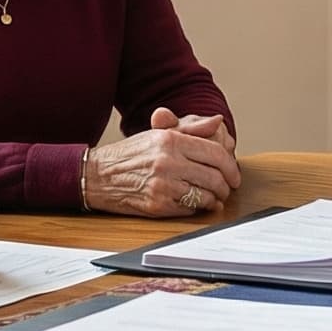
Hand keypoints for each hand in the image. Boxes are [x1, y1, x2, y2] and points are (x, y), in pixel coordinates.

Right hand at [82, 107, 241, 216]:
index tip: (233, 174)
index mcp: (171, 140)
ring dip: (214, 199)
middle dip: (226, 186)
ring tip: (212, 197)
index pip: (215, 152)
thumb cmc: (129, 155)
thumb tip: (217, 121)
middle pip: (215, 176)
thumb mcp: (158, 135)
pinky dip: (196, 208)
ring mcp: (163, 185)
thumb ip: (191, 129)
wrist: (97, 175)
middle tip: (227, 189)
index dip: (231, 166)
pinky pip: (190, 209)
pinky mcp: (158, 205)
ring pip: (206, 196)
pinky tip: (193, 203)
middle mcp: (168, 161)